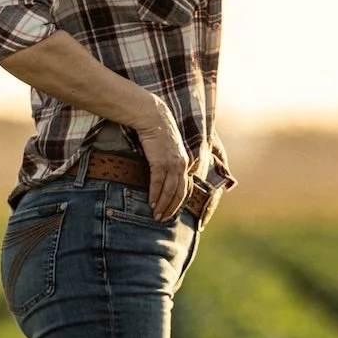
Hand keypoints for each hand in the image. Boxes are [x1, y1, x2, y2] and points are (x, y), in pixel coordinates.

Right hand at [135, 98, 189, 219]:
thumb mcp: (169, 149)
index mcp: (185, 163)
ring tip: (156, 215)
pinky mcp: (160, 162)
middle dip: (171, 208)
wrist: (153, 118)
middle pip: (179, 193)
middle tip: (163, 219)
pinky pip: (158, 183)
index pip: (185, 188)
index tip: (173, 213)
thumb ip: (170, 162)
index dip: (179, 202)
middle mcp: (182, 165)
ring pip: (169, 191)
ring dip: (163, 205)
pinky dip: (155, 194)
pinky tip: (151, 203)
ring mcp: (171, 164)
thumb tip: (165, 175)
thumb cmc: (159, 133)